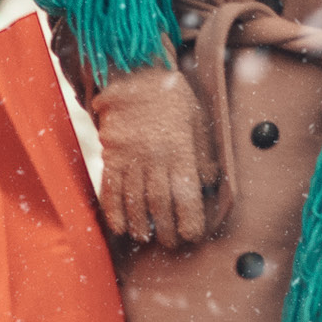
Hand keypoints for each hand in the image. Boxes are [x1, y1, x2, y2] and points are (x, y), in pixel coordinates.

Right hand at [92, 67, 212, 249]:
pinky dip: (113, 212)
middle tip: (171, 244)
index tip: (192, 236)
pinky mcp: (111, 156)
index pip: (186, 196)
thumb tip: (211, 184)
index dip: (189, 221)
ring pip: (133, 201)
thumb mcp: (199, 122)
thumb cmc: (174, 101)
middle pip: (159, 204)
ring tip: (146, 238)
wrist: (136, 77)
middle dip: (165, 230)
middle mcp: (154, 159)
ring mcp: (130, 159)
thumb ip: (204, 156)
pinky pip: (110, 189)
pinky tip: (120, 227)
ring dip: (140, 225)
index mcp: (180, 152)